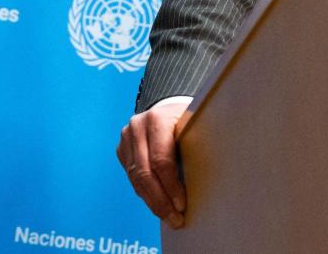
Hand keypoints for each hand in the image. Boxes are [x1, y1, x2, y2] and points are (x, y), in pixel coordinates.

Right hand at [117, 99, 188, 228]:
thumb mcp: (193, 127)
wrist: (166, 108)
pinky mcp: (122, 149)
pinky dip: (145, 193)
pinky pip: (132, 178)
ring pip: (135, 179)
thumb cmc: (187, 120)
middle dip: (161, 201)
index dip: (171, 186)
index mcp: (157, 118)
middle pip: (145, 173)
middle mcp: (137, 126)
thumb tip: (206, 182)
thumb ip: (195, 147)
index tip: (182, 204)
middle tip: (175, 219)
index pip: (161, 160)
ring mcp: (126, 138)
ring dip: (152, 202)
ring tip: (169, 217)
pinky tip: (158, 204)